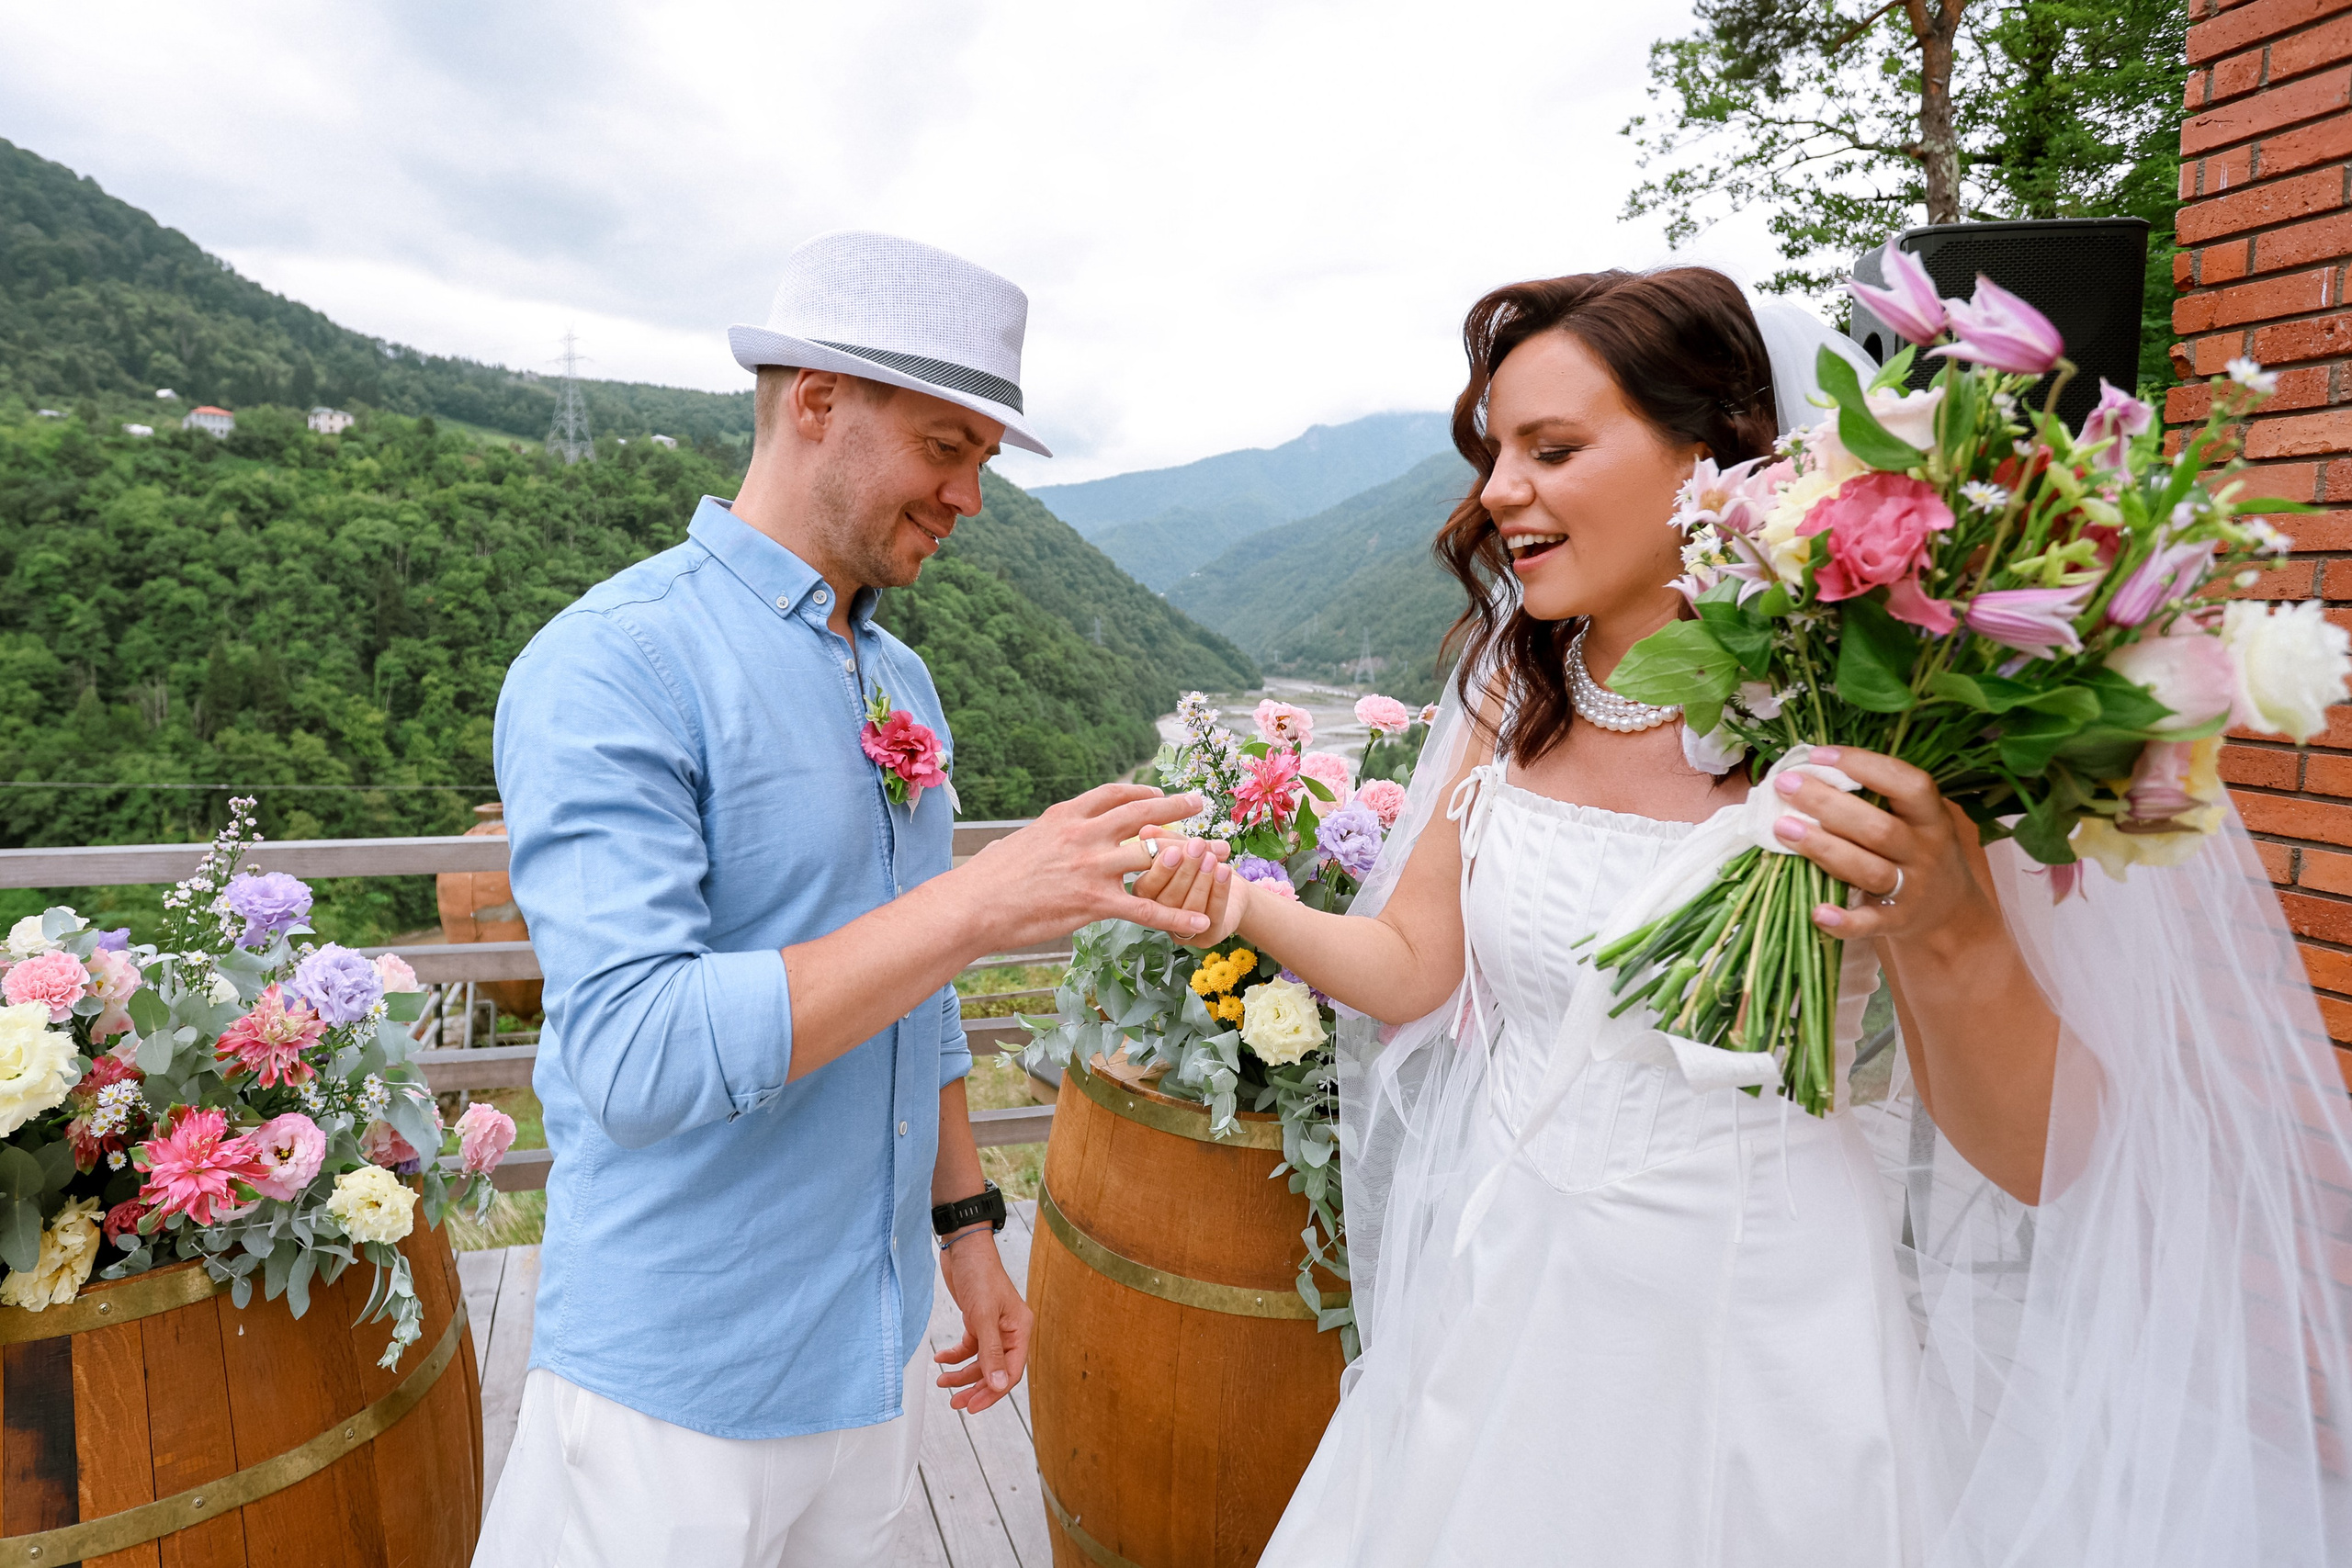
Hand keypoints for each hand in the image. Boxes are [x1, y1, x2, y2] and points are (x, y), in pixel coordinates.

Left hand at [935, 1229, 1030, 1413]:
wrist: (962, 1249)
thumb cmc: (980, 1274)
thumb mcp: (983, 1316)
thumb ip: (991, 1353)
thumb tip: (998, 1385)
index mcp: (1020, 1329)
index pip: (1011, 1371)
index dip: (994, 1392)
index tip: (974, 1406)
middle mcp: (1009, 1331)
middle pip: (995, 1371)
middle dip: (976, 1388)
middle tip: (958, 1404)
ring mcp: (992, 1327)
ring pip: (980, 1362)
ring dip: (962, 1374)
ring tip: (943, 1382)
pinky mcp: (976, 1322)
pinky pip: (968, 1348)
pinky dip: (954, 1356)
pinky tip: (941, 1359)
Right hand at [953, 783, 1216, 949]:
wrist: (970, 906)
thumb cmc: (983, 881)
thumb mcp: (1015, 844)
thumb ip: (1037, 839)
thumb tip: (1028, 842)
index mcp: (1064, 817)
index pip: (1112, 794)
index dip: (1140, 791)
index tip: (1156, 791)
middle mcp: (1083, 835)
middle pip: (1142, 813)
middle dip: (1177, 805)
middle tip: (1201, 801)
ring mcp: (1091, 867)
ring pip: (1154, 854)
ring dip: (1193, 853)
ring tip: (1220, 853)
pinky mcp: (1094, 902)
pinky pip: (1146, 908)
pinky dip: (1178, 916)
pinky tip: (1201, 920)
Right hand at [1129, 835, 1246, 948]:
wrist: (1230, 884)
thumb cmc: (1199, 863)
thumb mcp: (1181, 847)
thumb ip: (1165, 840)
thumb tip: (1145, 829)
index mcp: (1144, 896)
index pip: (1147, 885)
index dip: (1161, 869)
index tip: (1174, 850)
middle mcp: (1158, 918)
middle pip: (1168, 898)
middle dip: (1185, 870)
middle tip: (1197, 847)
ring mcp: (1181, 931)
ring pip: (1189, 907)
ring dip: (1202, 880)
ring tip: (1212, 858)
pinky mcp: (1207, 938)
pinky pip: (1213, 914)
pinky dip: (1220, 890)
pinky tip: (1225, 870)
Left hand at [1764, 746, 1994, 949]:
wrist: (1951, 914)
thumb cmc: (1918, 853)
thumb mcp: (1917, 820)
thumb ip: (1879, 799)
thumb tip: (1812, 771)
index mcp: (1931, 817)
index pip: (1906, 784)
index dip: (1864, 766)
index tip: (1819, 755)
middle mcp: (1925, 852)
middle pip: (1878, 828)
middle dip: (1828, 804)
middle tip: (1785, 786)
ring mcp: (1911, 889)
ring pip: (1867, 869)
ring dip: (1823, 848)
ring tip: (1782, 828)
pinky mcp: (1896, 923)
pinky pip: (1869, 923)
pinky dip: (1844, 921)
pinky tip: (1817, 912)